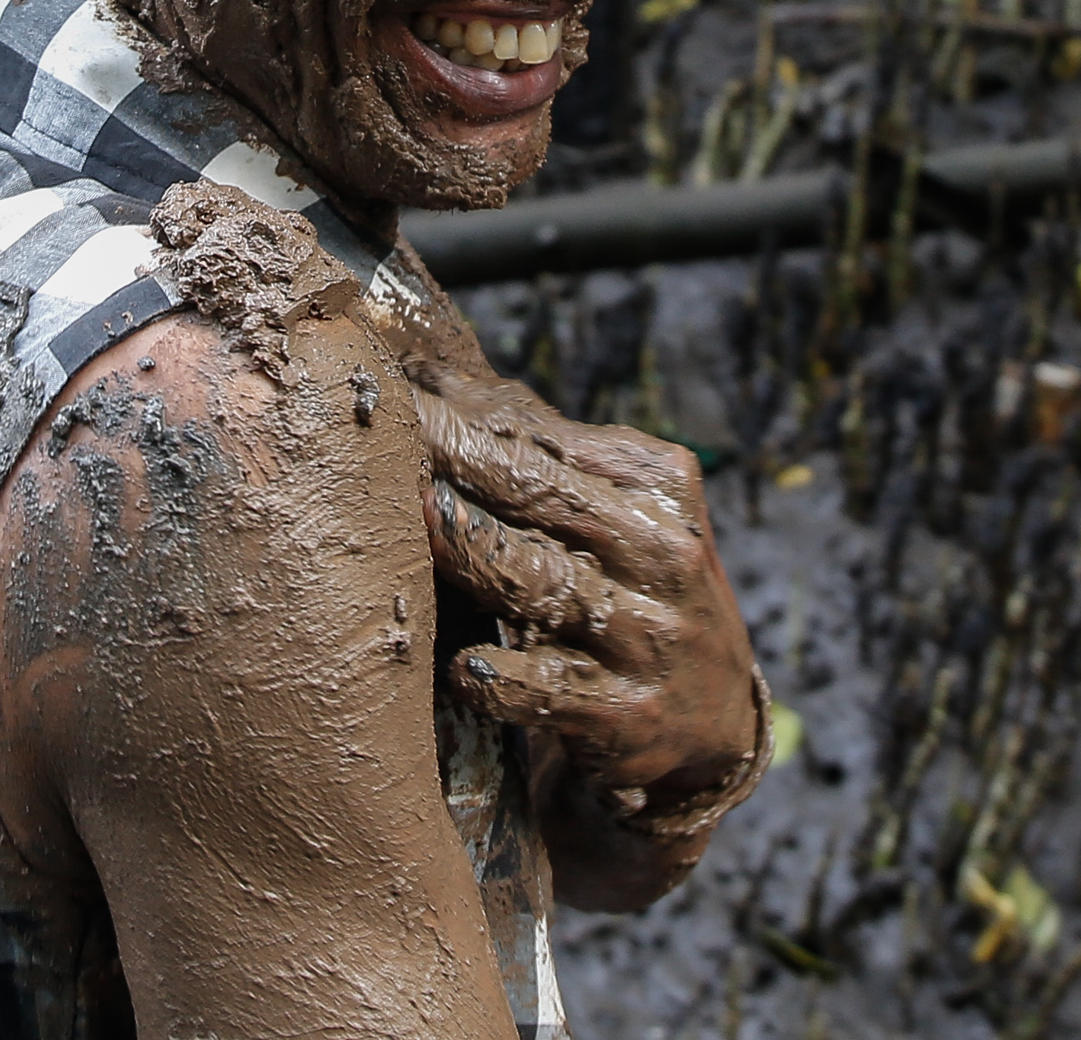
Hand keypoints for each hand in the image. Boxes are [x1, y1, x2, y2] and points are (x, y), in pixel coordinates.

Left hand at [411, 367, 761, 823]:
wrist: (709, 718)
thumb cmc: (629, 588)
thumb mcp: (613, 511)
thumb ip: (535, 449)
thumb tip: (421, 362)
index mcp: (657, 481)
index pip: (541, 437)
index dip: (454, 412)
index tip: (383, 391)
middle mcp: (662, 550)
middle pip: (536, 492)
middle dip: (448, 457)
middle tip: (371, 436)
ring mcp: (648, 635)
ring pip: (539, 581)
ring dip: (468, 550)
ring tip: (412, 522)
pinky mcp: (627, 714)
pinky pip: (548, 690)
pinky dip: (499, 678)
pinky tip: (458, 667)